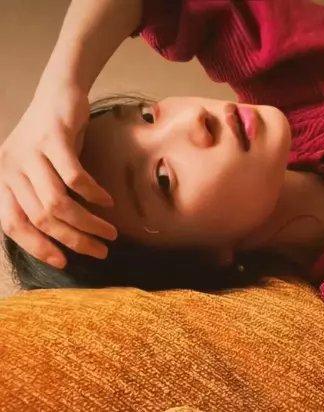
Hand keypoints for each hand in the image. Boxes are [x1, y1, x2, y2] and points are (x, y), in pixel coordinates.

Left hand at [0, 82, 117, 268]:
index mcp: (2, 181)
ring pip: (58, 202)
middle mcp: (10, 169)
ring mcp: (30, 153)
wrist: (58, 94)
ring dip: (88, 223)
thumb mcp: (40, 171)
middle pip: (41, 218)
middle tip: (100, 251)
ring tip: (110, 232)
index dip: (38, 248)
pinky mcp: (53, 139)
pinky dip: (94, 194)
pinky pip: (74, 177)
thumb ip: (42, 199)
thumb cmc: (51, 140)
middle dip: (74, 240)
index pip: (12, 224)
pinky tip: (108, 201)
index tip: (65, 263)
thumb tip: (65, 236)